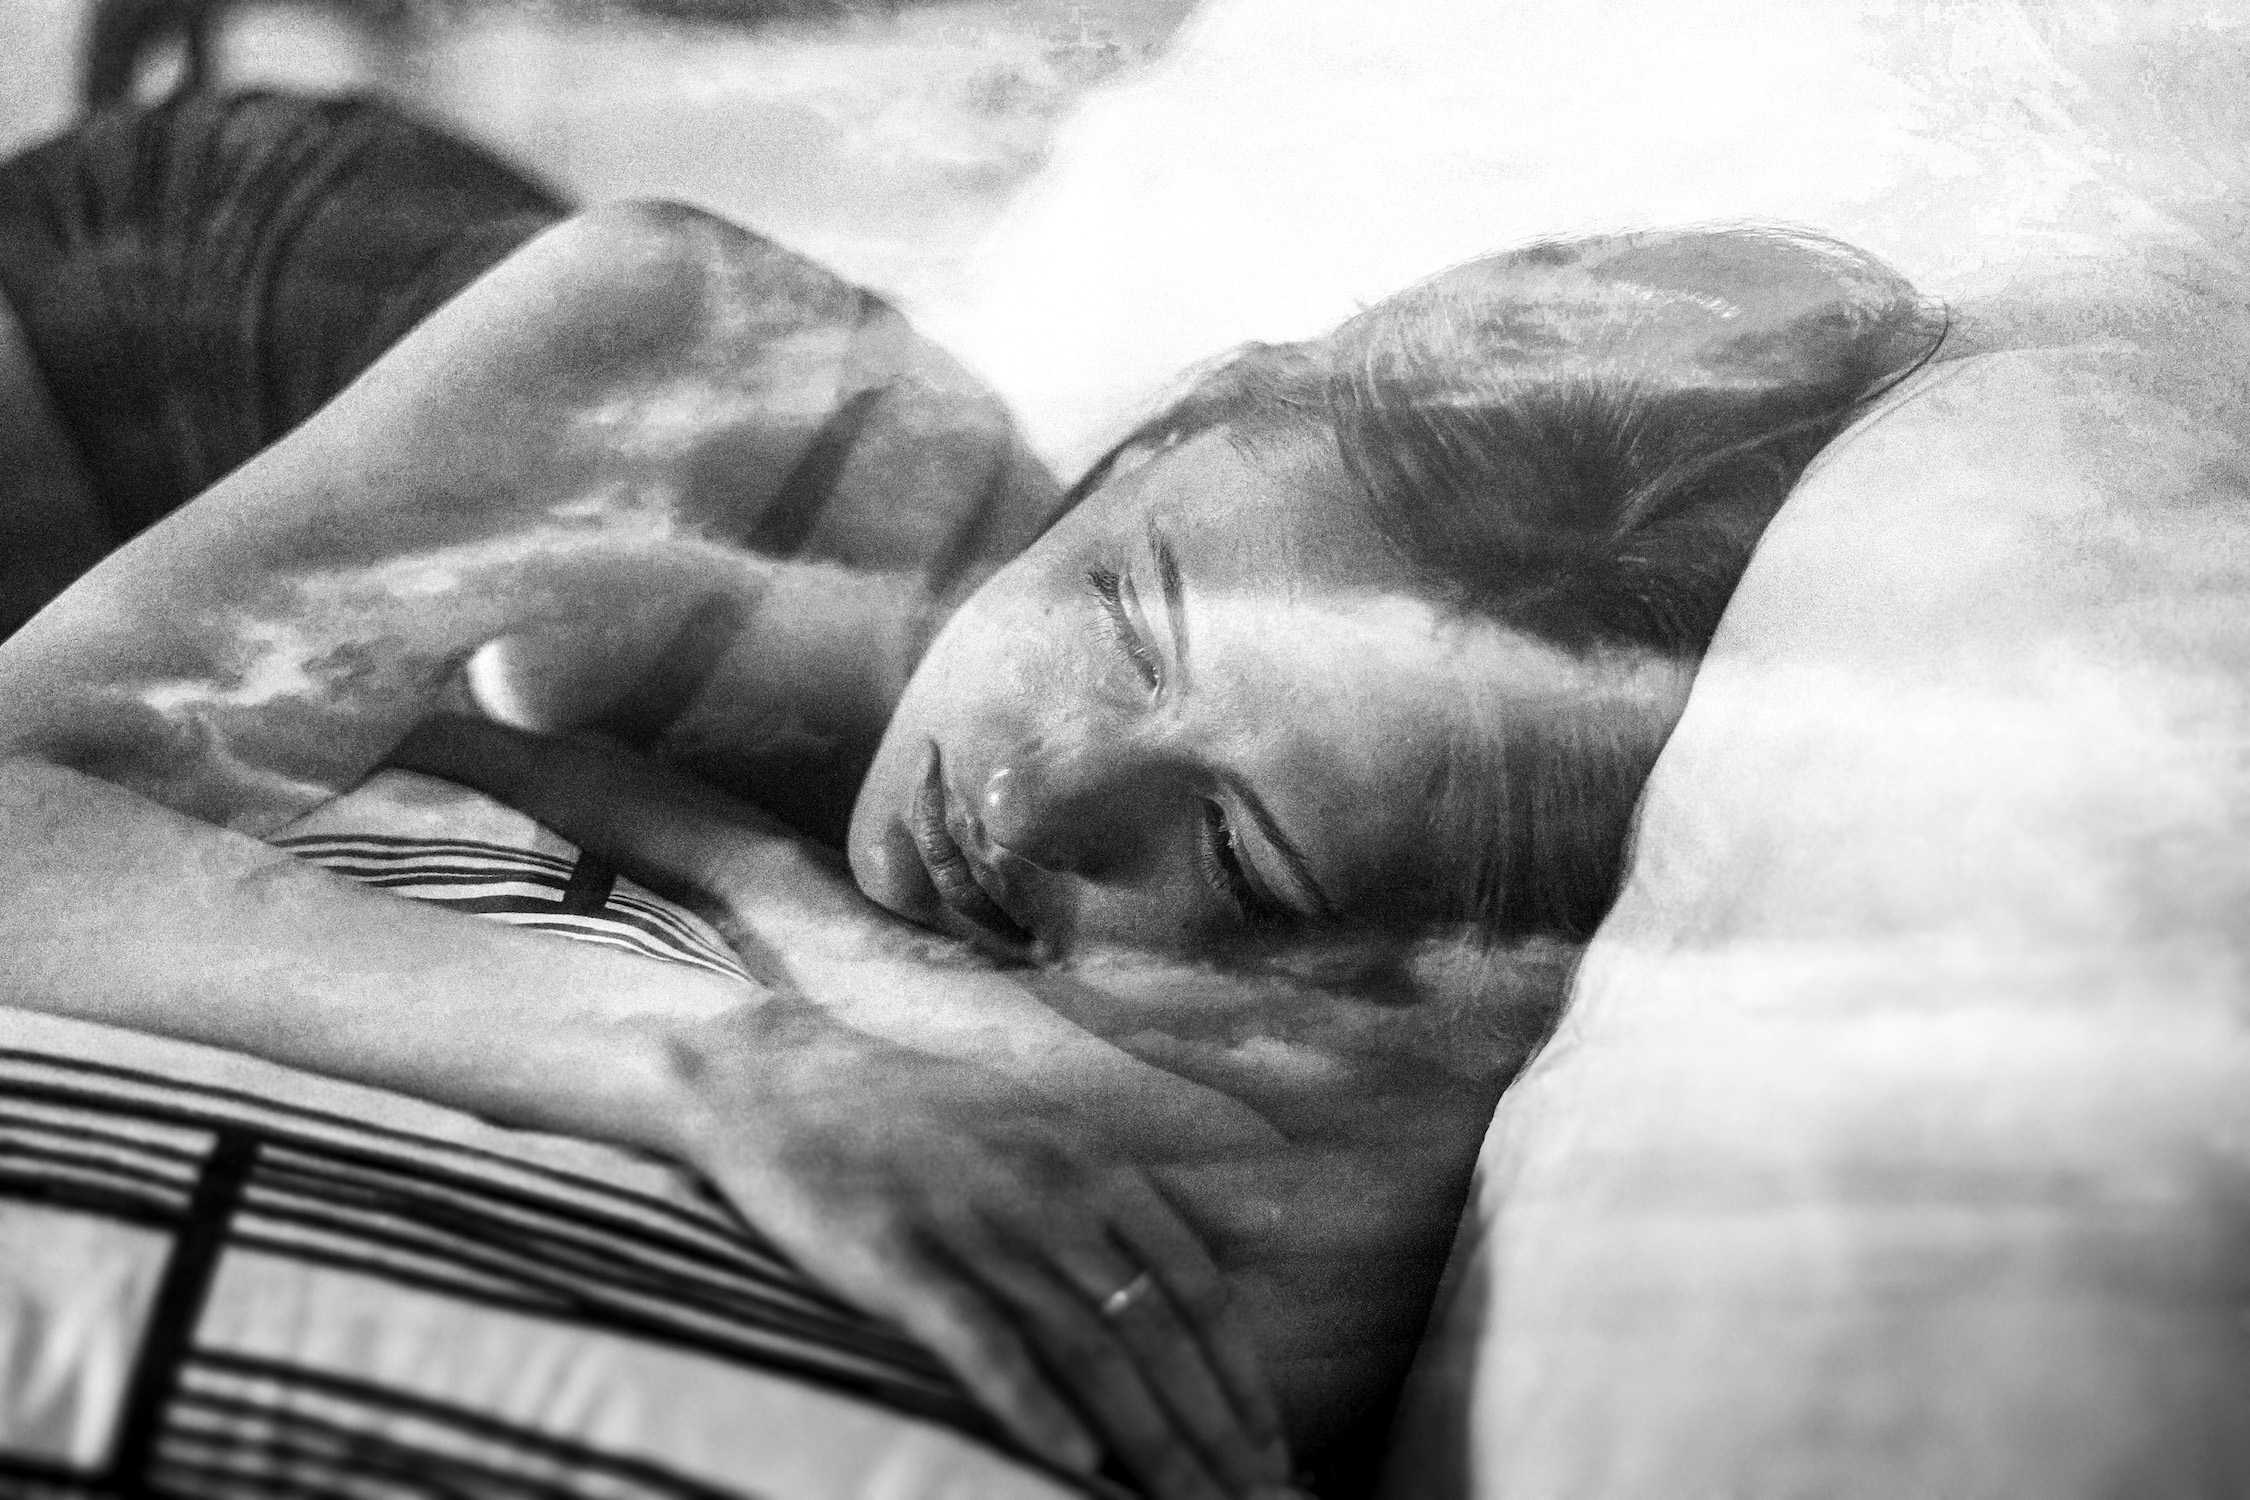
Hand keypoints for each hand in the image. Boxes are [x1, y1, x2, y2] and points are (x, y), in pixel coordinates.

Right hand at [662, 999, 1294, 1499]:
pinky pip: (981, 1344)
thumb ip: (1141, 1190)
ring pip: (1086, 1351)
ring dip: (1149, 1444)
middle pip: (1153, 1334)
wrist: (780, 1077)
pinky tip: (1075, 1464)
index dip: (1241, 1375)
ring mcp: (975, 1227)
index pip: (1194, 1285)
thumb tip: (1262, 1226)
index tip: (1272, 1449)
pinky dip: (1033, 1406)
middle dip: (1212, 1432)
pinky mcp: (899, 1261)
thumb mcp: (1047, 1124)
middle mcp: (1048, 1193)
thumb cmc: (919, 1111)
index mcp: (1091, 1161)